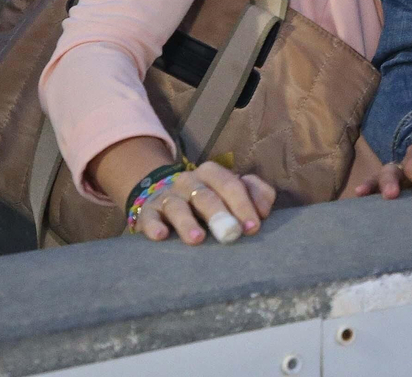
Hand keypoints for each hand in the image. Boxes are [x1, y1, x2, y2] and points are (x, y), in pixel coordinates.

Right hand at [131, 161, 275, 244]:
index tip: (253, 227)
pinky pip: (149, 217)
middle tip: (232, 234)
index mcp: (213, 173)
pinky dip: (154, 226)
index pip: (231, 184)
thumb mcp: (233, 192)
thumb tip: (264, 211)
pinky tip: (160, 236)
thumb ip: (256, 195)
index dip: (244, 205)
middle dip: (220, 215)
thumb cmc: (210, 200)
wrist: (164, 197)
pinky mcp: (147, 211)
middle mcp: (189, 181)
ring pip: (177, 206)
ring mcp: (167, 195)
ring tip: (197, 239)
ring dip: (187, 222)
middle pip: (206, 196)